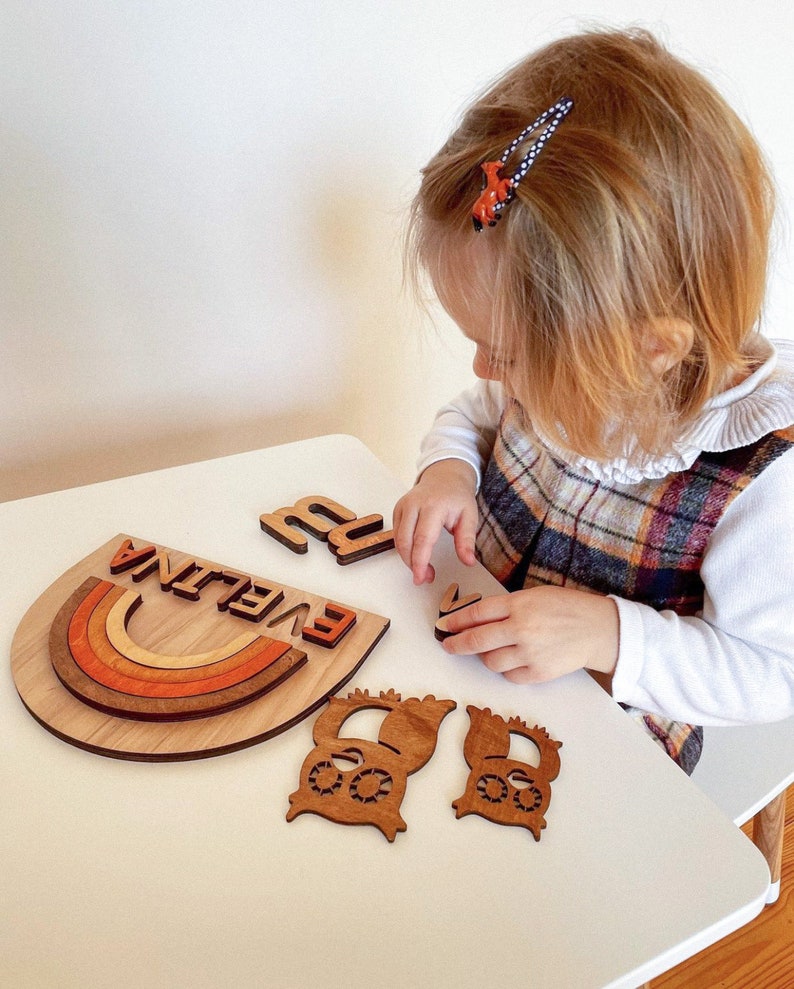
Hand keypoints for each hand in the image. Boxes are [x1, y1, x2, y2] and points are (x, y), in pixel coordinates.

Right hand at [393, 459, 478, 584]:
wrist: (445, 476)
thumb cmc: (457, 496)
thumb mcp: (470, 516)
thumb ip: (467, 540)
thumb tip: (468, 562)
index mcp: (434, 506)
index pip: (422, 539)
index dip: (420, 561)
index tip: (423, 577)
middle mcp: (414, 505)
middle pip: (405, 541)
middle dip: (413, 564)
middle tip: (425, 577)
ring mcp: (403, 506)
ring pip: (397, 540)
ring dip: (407, 559)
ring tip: (422, 569)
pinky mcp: (397, 510)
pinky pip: (396, 534)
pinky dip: (404, 548)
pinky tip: (415, 554)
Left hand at [440, 585, 618, 682]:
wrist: (598, 629)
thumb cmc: (566, 608)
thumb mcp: (534, 596)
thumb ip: (507, 607)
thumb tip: (476, 620)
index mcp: (519, 605)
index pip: (476, 614)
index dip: (456, 621)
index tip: (444, 626)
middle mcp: (521, 629)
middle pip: (476, 640)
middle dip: (457, 644)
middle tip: (448, 645)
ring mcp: (530, 653)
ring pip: (490, 661)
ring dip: (485, 657)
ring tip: (492, 650)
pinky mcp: (539, 673)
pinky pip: (509, 676)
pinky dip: (506, 669)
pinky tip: (513, 660)